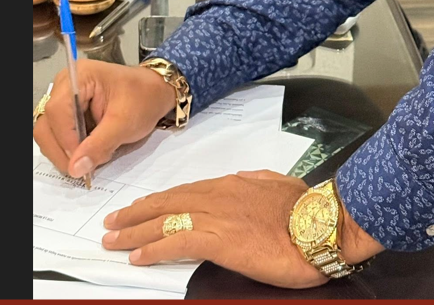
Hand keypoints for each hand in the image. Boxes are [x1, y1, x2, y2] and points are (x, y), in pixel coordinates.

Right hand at [33, 59, 173, 177]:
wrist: (155, 93)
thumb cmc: (144, 99)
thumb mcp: (126, 123)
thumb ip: (100, 144)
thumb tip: (75, 168)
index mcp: (79, 76)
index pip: (57, 111)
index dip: (66, 139)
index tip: (81, 161)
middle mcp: (65, 86)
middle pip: (46, 125)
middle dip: (63, 150)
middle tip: (84, 167)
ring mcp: (63, 100)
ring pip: (48, 134)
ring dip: (66, 152)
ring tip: (92, 157)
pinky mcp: (67, 114)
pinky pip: (57, 137)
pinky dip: (70, 150)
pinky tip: (89, 152)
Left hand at [100, 170, 384, 288]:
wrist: (321, 225)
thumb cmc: (306, 209)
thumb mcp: (278, 183)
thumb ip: (256, 180)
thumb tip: (242, 178)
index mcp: (231, 184)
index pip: (184, 191)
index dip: (158, 201)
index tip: (139, 208)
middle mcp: (217, 196)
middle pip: (166, 203)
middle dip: (136, 214)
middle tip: (112, 222)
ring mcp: (215, 217)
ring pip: (164, 221)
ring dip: (134, 232)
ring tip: (112, 240)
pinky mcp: (218, 240)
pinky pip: (176, 244)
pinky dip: (154, 250)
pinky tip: (137, 256)